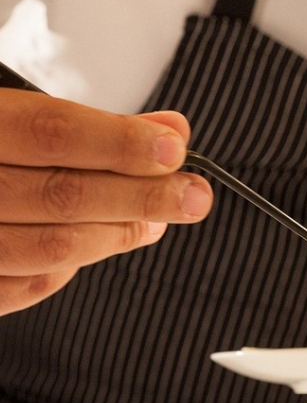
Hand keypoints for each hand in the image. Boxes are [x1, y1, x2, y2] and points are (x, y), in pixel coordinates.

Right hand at [0, 89, 212, 315]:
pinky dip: (71, 268)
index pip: (50, 133)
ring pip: (51, 249)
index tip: (175, 150)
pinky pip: (26, 288)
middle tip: (193, 196)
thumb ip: (90, 125)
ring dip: (117, 234)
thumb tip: (169, 131)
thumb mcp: (13, 114)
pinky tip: (99, 244)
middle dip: (142, 197)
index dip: (120, 143)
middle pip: (60, 196)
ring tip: (157, 220)